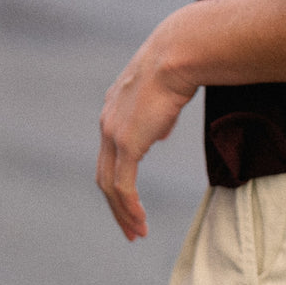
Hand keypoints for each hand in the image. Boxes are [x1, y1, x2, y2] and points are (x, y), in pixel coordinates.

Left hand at [97, 19, 197, 239]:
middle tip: (130, 227)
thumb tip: (160, 134)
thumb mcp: (166, 91)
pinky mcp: (127, 144)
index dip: (119, 177)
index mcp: (113, 109)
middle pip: (104, 175)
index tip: (131, 197)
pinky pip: (123, 186)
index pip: (110, 153)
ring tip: (138, 232)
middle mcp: (107, 123)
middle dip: (116, 205)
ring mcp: (114, 134)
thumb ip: (159, 116)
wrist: (179, 52)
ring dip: (123, 212)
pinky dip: (129, 207)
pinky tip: (141, 221)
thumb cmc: (181, 62)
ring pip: (110, 186)